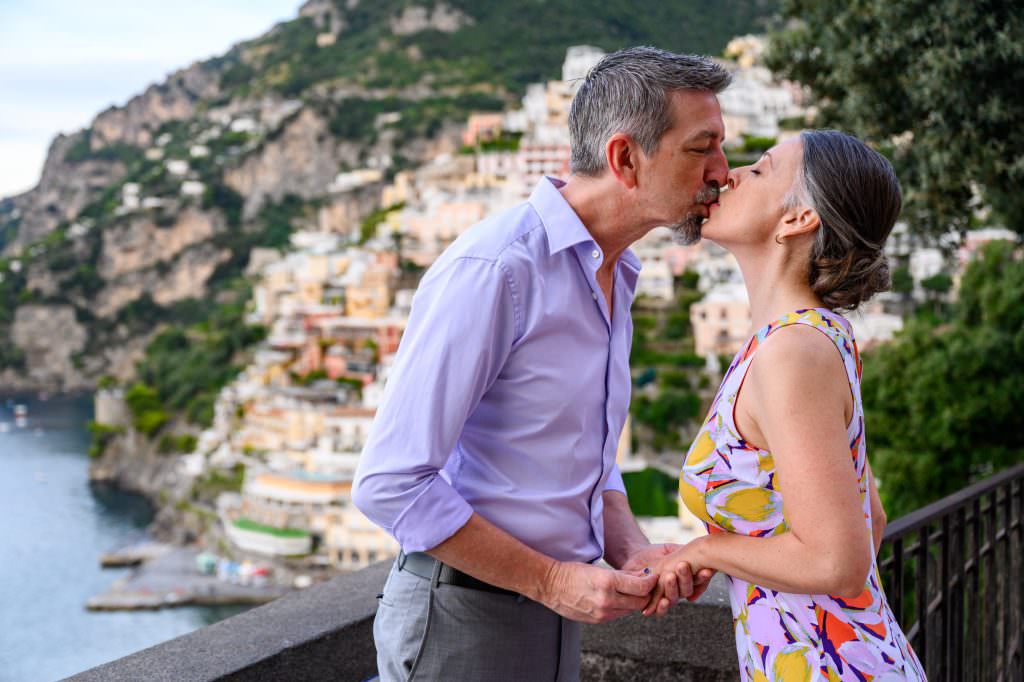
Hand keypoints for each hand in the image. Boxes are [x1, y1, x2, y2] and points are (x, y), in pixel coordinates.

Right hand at [538, 560, 658, 623]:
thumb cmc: (573, 572)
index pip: (641, 587)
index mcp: (607, 582)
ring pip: (630, 610)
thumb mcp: (599, 568)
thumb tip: (643, 575)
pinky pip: (618, 615)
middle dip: (646, 593)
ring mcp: (602, 613)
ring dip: (635, 601)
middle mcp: (606, 600)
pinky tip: (619, 598)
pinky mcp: (598, 621)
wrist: (551, 586)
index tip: (653, 576)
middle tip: (647, 584)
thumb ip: (623, 575)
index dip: (651, 581)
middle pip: (640, 601)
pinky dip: (622, 607)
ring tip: (634, 591)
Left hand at [641, 537, 715, 616]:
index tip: (707, 570)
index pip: (697, 580)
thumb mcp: (671, 550)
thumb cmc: (656, 553)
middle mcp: (677, 589)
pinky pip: (658, 609)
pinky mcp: (651, 601)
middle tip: (682, 565)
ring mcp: (665, 596)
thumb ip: (684, 552)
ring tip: (670, 576)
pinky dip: (659, 606)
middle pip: (686, 589)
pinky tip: (663, 601)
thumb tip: (701, 561)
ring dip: (672, 588)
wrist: (635, 556)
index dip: (703, 577)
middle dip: (685, 577)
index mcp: (685, 578)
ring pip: (673, 598)